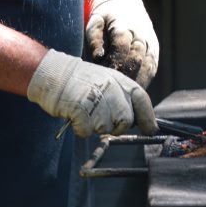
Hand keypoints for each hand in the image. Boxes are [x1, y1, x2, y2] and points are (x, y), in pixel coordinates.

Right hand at [27, 49, 158, 136]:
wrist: (54, 74)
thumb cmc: (81, 81)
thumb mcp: (109, 81)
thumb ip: (124, 97)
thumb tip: (140, 120)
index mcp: (121, 81)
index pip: (142, 101)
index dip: (148, 119)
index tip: (151, 130)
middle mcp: (113, 89)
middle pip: (126, 121)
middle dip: (116, 126)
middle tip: (101, 119)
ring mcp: (98, 100)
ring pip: (107, 129)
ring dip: (96, 127)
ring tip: (86, 112)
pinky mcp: (82, 110)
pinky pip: (87, 132)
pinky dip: (81, 129)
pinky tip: (75, 117)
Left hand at [85, 0, 158, 87]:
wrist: (126, 4)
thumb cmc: (105, 16)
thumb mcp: (95, 20)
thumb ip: (94, 37)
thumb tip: (97, 56)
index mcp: (125, 26)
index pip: (121, 46)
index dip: (113, 63)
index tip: (103, 77)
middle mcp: (141, 35)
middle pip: (136, 59)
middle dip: (124, 76)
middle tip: (112, 92)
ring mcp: (151, 44)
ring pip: (147, 66)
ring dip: (136, 82)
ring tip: (124, 98)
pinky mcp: (155, 51)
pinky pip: (152, 69)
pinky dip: (144, 81)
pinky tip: (135, 92)